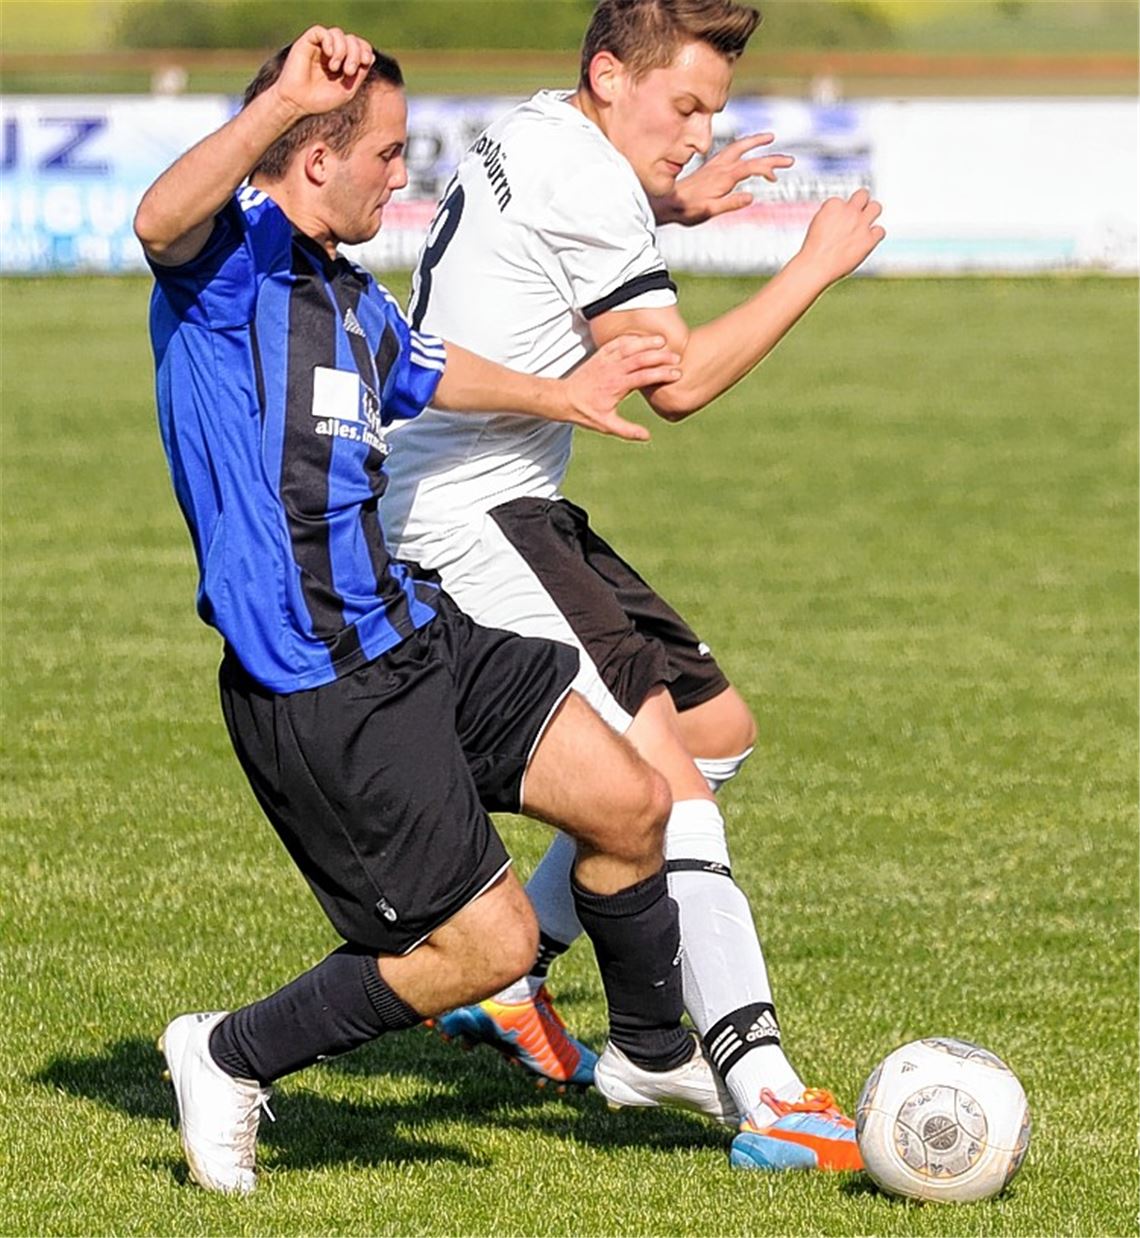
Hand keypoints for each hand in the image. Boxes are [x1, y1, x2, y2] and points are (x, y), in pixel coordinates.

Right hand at [274, 26, 375, 119]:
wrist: (297, 103)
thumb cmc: (321, 100)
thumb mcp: (347, 90)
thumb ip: (359, 74)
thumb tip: (371, 56)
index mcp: (343, 62)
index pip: (359, 46)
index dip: (365, 49)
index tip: (365, 62)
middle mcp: (332, 51)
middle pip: (351, 39)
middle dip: (355, 53)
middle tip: (349, 71)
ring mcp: (319, 46)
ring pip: (337, 33)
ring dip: (342, 49)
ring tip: (334, 67)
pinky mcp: (307, 42)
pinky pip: (321, 31)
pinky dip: (329, 41)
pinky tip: (328, 54)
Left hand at [561, 336, 681, 440]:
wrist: (564, 399)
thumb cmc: (586, 413)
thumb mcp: (606, 425)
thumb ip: (627, 430)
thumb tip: (647, 436)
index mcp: (617, 386)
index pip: (644, 377)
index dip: (662, 374)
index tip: (677, 374)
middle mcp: (613, 370)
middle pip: (640, 358)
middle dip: (660, 357)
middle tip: (677, 358)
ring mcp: (606, 360)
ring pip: (630, 346)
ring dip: (647, 342)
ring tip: (663, 341)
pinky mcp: (600, 355)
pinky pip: (617, 342)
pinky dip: (631, 338)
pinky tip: (642, 338)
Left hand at [653, 133, 794, 226]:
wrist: (667, 203)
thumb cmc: (687, 210)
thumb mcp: (709, 211)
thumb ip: (729, 204)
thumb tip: (751, 197)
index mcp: (723, 177)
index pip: (751, 167)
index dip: (768, 167)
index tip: (781, 171)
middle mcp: (720, 167)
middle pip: (747, 152)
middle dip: (768, 152)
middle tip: (787, 157)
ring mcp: (714, 165)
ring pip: (738, 147)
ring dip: (755, 142)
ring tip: (769, 138)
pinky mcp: (710, 167)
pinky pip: (730, 152)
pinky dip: (742, 147)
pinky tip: (746, 150)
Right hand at [797, 188, 885, 284]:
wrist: (816, 265)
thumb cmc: (814, 249)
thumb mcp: (816, 224)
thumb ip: (830, 217)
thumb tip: (837, 217)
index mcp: (834, 204)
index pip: (842, 200)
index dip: (840, 209)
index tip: (838, 217)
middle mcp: (850, 211)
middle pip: (863, 195)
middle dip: (862, 201)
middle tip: (859, 210)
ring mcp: (861, 224)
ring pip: (876, 207)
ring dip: (872, 213)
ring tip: (867, 221)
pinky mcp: (869, 239)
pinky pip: (880, 231)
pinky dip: (876, 235)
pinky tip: (869, 239)